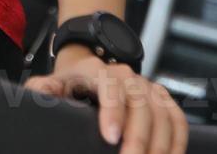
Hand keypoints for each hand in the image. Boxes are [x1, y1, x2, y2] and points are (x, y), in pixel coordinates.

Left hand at [23, 44, 186, 152]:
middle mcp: (128, 76)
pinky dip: (178, 142)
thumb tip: (38, 96)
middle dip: (138, 138)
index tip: (110, 139)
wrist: (87, 71)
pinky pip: (177, 120)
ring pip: (163, 114)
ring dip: (160, 145)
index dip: (113, 112)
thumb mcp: (50, 85)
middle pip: (141, 104)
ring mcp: (148, 86)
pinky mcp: (162, 100)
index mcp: (97, 71)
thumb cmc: (68, 84)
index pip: (111, 87)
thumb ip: (42, 91)